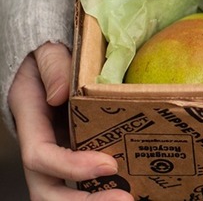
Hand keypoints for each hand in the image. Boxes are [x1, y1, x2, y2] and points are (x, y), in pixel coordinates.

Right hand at [8, 43, 132, 200]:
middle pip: (48, 191)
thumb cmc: (51, 55)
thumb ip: (55, 67)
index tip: (108, 165)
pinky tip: (137, 189)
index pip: (39, 156)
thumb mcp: (48, 51)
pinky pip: (87, 184)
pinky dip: (107, 191)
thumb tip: (63, 93)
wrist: (53, 61)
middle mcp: (42, 145)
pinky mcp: (77, 157)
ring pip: (64, 195)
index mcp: (31, 121)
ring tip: (132, 199)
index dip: (70, 166)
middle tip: (125, 199)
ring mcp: (58, 155)